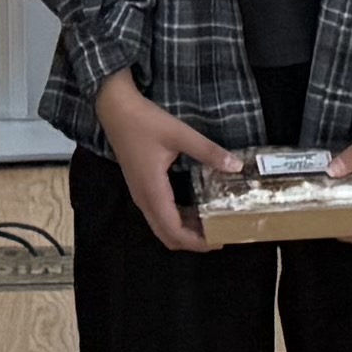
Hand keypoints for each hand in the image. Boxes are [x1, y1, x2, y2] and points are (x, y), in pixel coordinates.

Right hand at [90, 67, 226, 255]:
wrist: (114, 108)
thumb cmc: (145, 121)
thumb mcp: (180, 134)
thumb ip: (208, 151)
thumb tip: (237, 166)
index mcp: (153, 192)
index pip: (175, 232)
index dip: (197, 242)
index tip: (220, 241)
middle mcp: (144, 200)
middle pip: (167, 236)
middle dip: (192, 242)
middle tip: (219, 234)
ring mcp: (139, 194)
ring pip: (161, 227)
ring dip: (184, 231)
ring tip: (210, 224)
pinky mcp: (140, 187)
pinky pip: (158, 215)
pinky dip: (176, 220)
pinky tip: (193, 208)